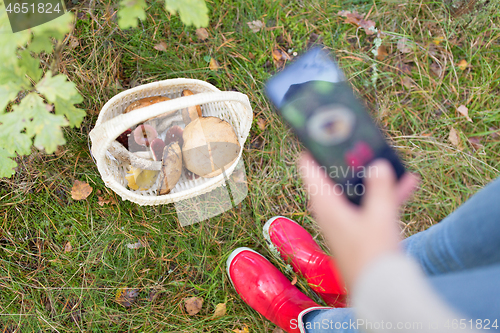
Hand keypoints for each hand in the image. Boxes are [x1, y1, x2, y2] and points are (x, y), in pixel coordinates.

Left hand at [299, 153, 418, 287]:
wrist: (379, 290)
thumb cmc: (372, 255)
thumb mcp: (380, 216)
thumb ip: (380, 188)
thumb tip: (379, 165)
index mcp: (325, 202)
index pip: (308, 167)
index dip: (312, 146)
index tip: (320, 129)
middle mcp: (329, 209)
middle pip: (334, 174)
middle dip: (349, 159)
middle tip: (361, 140)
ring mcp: (343, 218)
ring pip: (354, 189)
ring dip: (372, 176)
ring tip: (390, 159)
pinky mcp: (357, 228)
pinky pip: (368, 204)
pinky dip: (383, 195)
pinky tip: (407, 183)